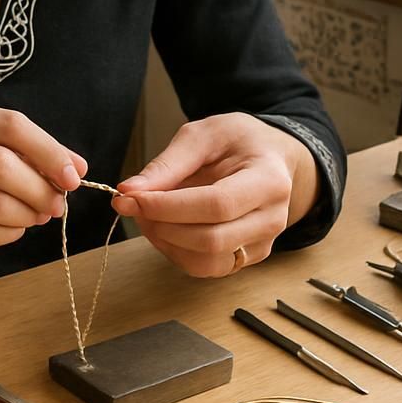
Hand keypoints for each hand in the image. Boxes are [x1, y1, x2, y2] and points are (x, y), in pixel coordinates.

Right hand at [0, 103, 86, 272]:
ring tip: (38, 216)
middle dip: (41, 185)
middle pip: (1, 162)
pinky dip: (9, 232)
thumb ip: (16, 152)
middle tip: (59, 202)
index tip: (75, 172)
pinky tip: (13, 229)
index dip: (48, 148)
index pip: (7, 124)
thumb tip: (75, 167)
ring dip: (28, 212)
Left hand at [112, 113, 318, 278]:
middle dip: (161, 225)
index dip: (168, 206)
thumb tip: (129, 191)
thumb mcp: (205, 135)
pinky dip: (174, 250)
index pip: (217, 205)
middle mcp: (272, 219)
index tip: (131, 197)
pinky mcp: (245, 258)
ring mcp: (261, 244)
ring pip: (205, 262)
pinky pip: (204, 267)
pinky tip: (165, 226)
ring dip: (164, 242)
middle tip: (132, 205)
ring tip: (147, 214)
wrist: (270, 158)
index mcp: (269, 180)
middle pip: (211, 240)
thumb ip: (168, 164)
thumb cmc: (239, 142)